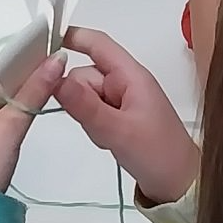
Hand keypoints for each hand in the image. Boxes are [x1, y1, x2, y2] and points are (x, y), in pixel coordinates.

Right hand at [56, 27, 199, 203]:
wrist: (179, 185)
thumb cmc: (158, 154)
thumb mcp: (118, 131)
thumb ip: (85, 106)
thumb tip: (55, 78)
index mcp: (131, 75)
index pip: (98, 44)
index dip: (72, 37)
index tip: (42, 43)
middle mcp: (126, 82)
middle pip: (85, 73)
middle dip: (79, 97)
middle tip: (95, 123)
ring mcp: (122, 100)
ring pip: (86, 95)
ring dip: (88, 115)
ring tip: (107, 136)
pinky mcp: (119, 116)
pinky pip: (93, 111)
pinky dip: (94, 125)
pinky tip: (108, 141)